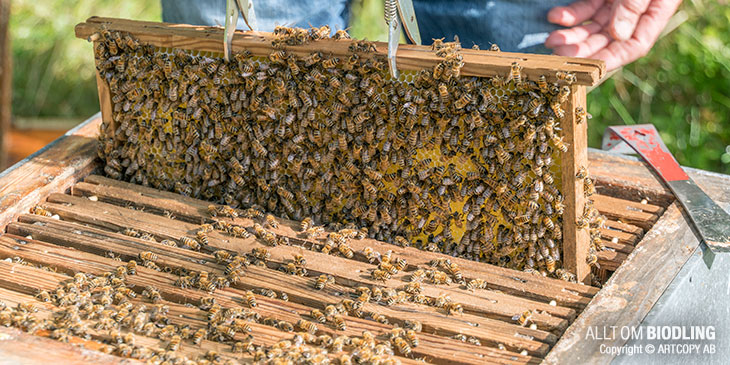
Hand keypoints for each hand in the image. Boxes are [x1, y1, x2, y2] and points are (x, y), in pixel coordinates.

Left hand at [545, 0, 681, 70]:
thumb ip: (633, 5)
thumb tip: (618, 36)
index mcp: (655, 12)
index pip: (634, 45)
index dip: (612, 59)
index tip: (589, 68)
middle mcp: (635, 12)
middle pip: (607, 40)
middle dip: (582, 49)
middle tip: (559, 53)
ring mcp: (616, 3)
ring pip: (592, 26)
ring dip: (571, 34)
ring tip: (551, 39)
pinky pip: (585, 8)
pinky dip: (570, 14)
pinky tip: (555, 17)